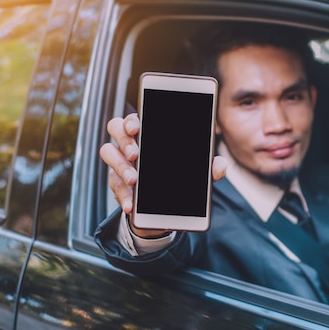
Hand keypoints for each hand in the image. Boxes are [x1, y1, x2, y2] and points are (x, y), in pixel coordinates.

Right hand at [99, 113, 226, 237]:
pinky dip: (123, 196)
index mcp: (147, 134)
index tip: (137, 127)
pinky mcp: (117, 184)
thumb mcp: (194, 174)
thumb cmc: (177, 180)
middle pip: (115, 128)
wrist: (162, 211)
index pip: (133, 119)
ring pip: (108, 153)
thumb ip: (207, 169)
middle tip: (136, 154)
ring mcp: (120, 163)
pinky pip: (114, 186)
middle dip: (124, 140)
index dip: (131, 120)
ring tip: (134, 179)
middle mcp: (130, 144)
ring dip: (120, 166)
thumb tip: (220, 166)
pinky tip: (131, 204)